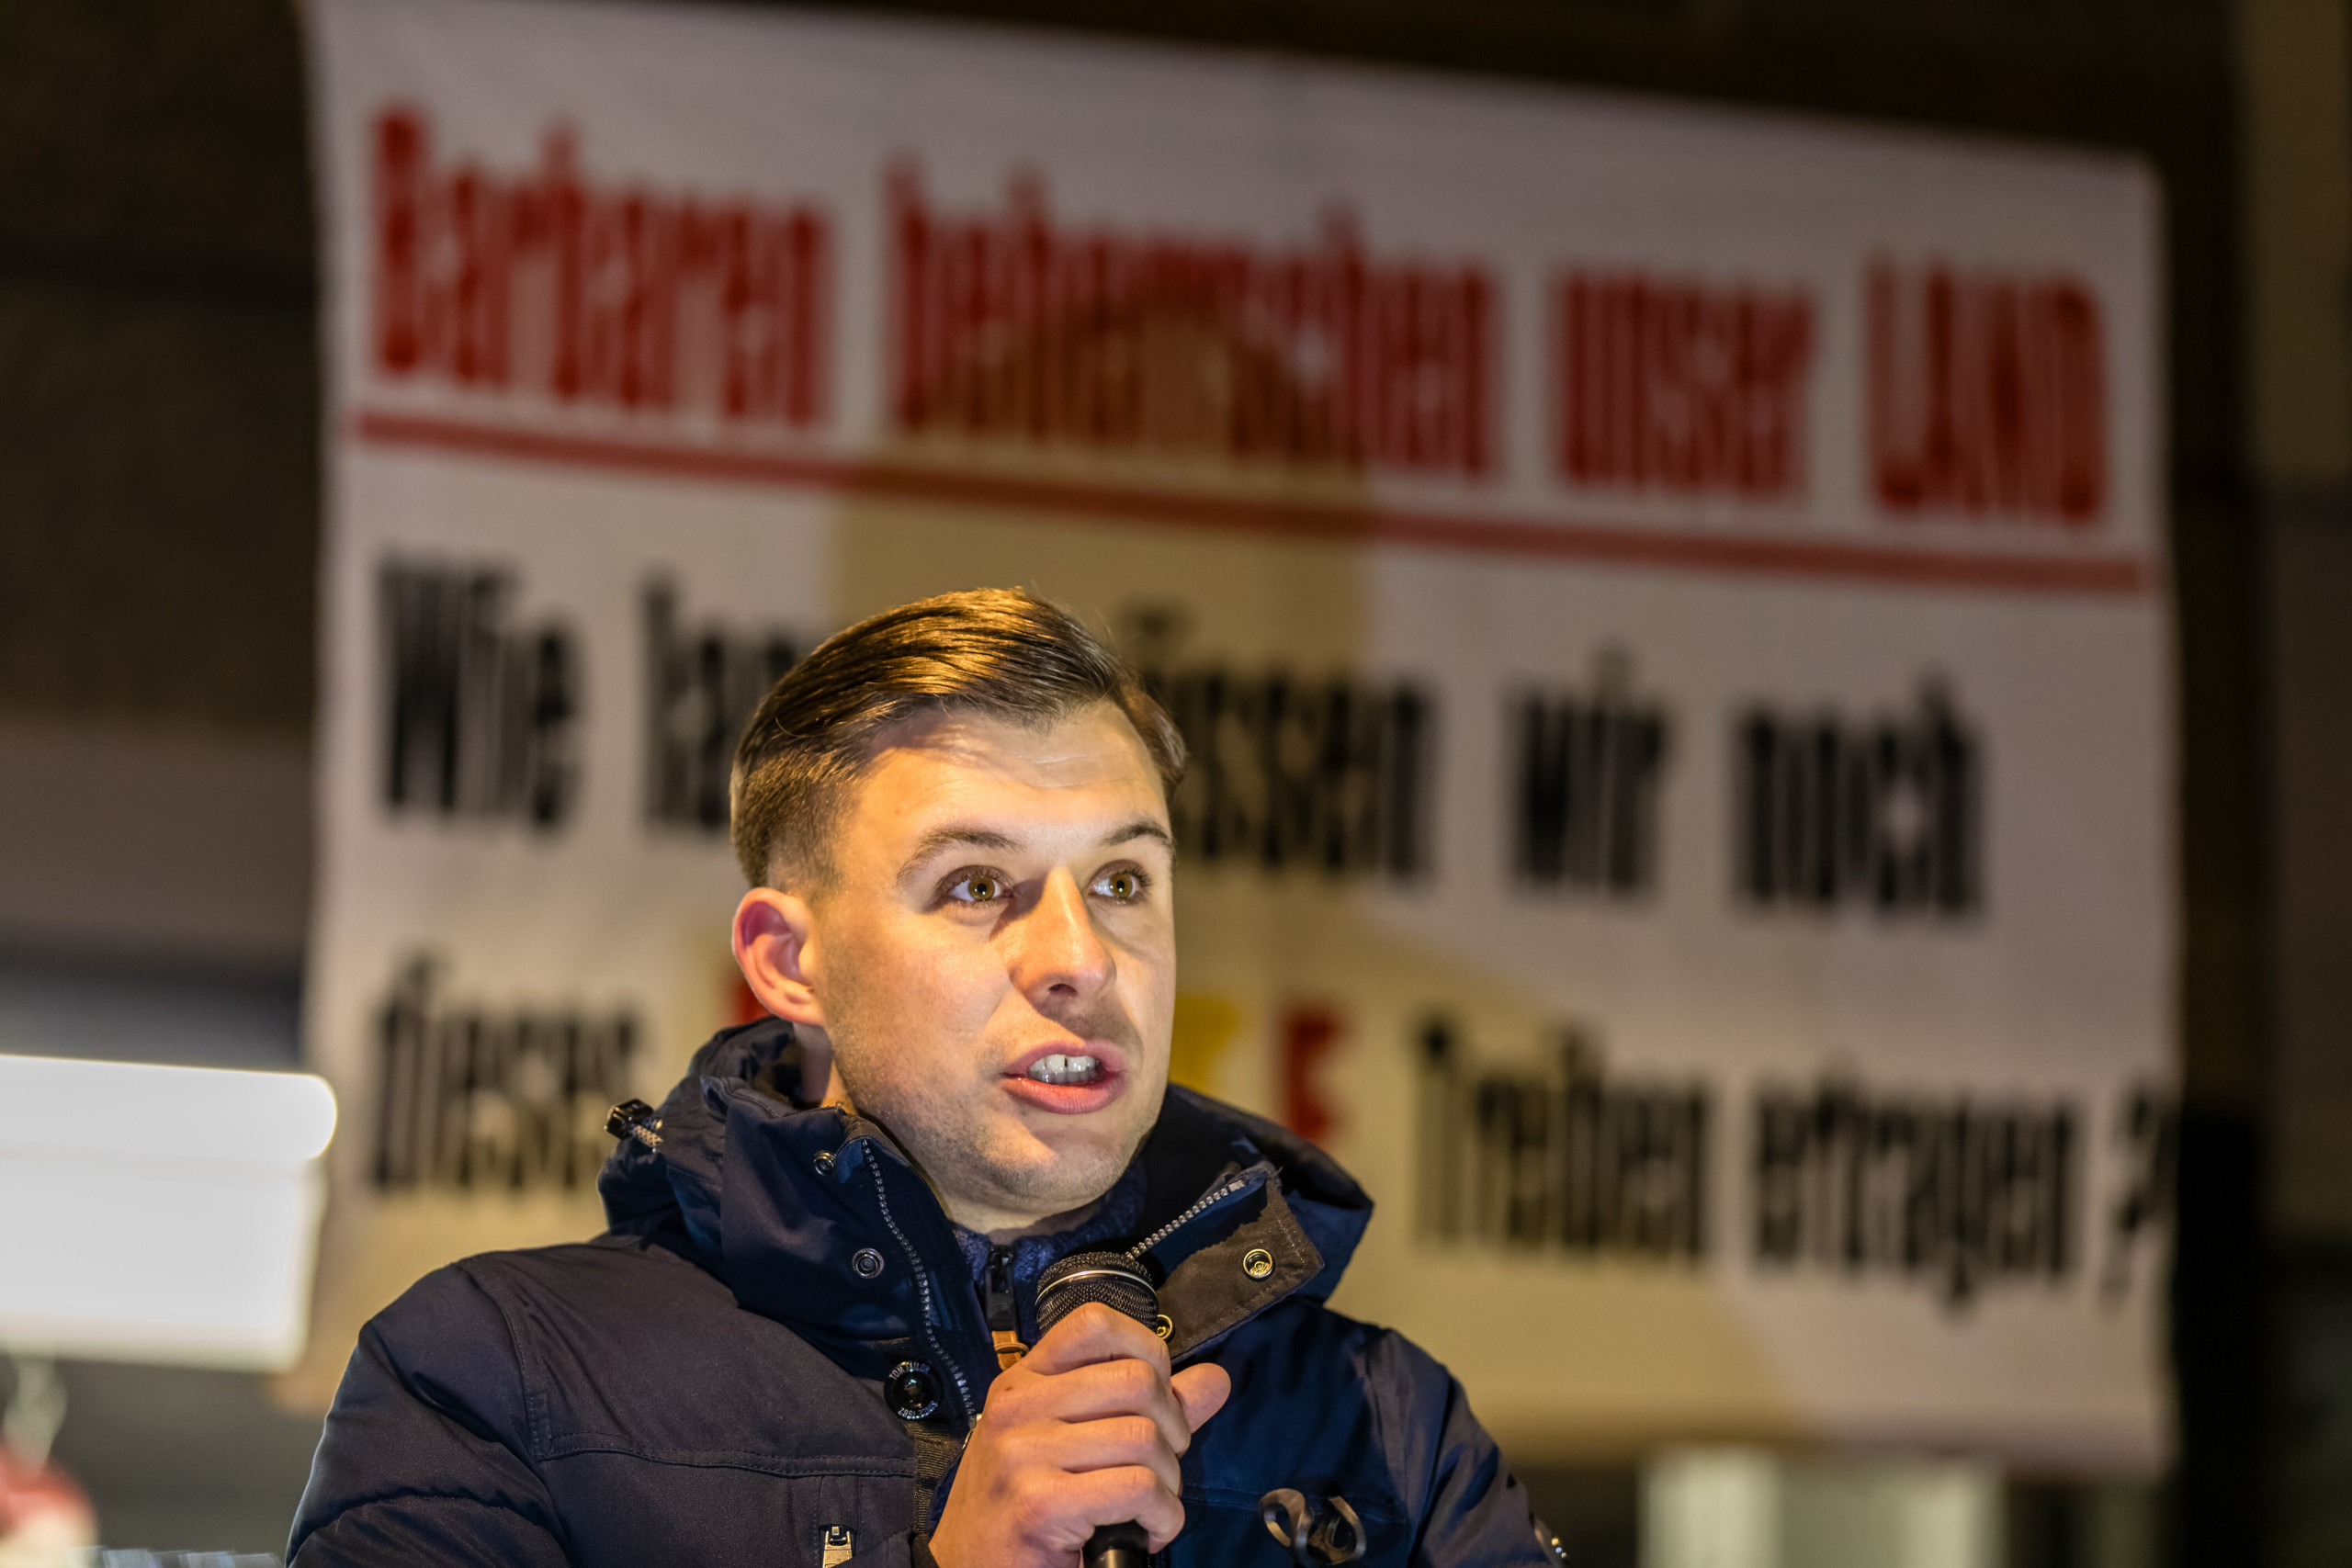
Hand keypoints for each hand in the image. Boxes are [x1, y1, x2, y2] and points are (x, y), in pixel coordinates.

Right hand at [929, 1303, 1233, 1567]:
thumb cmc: (1026, 1507)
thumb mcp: (1075, 1443)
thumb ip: (1147, 1407)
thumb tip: (1214, 1378)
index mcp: (1024, 1381)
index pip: (1096, 1324)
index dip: (1147, 1352)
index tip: (1153, 1399)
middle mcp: (1017, 1407)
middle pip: (1137, 1381)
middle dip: (1172, 1429)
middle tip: (1158, 1467)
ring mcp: (1023, 1453)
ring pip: (1144, 1438)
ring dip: (1167, 1484)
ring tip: (1148, 1506)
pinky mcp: (1039, 1503)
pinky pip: (1138, 1489)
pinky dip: (1162, 1517)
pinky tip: (1145, 1532)